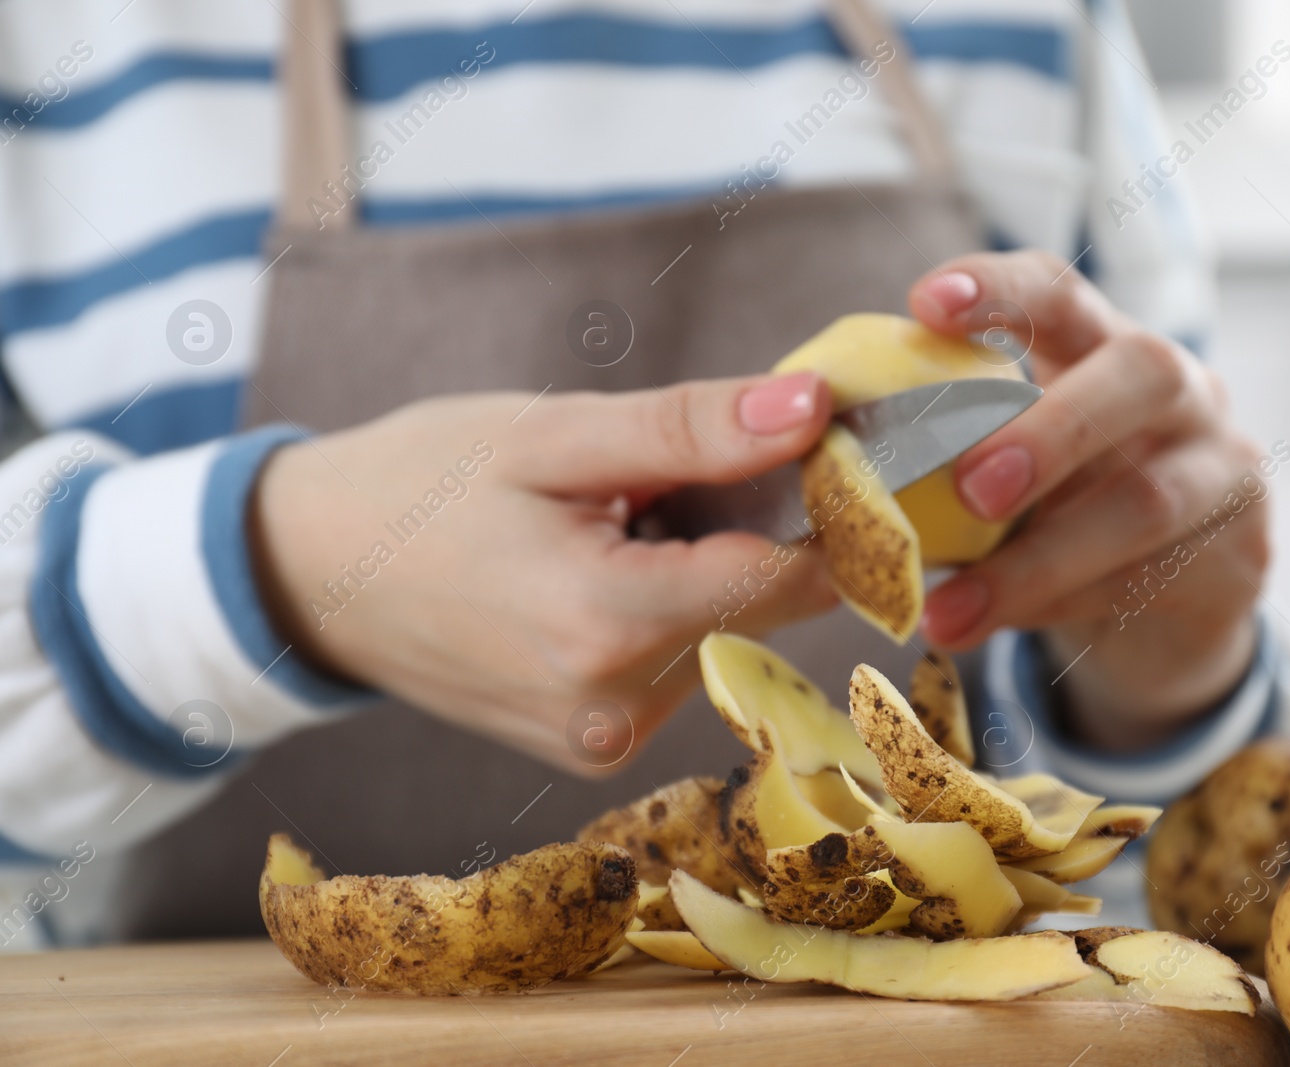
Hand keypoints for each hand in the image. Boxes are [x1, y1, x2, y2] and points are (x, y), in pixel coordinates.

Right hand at [249, 374, 836, 774]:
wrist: (309, 574)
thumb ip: (693, 429)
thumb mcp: (554, 436)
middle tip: (651, 481)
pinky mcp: (593, 751)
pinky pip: (676, 666)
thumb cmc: (419, 485)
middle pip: (760, 605)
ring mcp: (603, 743)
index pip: (791, 576)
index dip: (816, 506)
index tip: (802, 451)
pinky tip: (592, 574)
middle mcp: (615, 711)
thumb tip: (814, 412)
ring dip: (698, 572)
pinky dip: (662, 612)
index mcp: (607, 626)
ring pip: (724, 635)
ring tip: (603, 529)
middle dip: (740, 530)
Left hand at [908, 252, 1268, 750]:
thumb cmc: (1069, 500)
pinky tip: (991, 628)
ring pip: (1146, 501)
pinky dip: (1060, 608)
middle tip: (971, 489)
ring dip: (1038, 561)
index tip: (924, 302)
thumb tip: (836, 475)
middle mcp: (1179, 386)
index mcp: (1103, 343)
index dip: (998, 289)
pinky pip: (1147, 580)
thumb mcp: (1021, 458)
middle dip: (1051, 428)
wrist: (1180, 590)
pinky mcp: (1236, 554)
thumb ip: (957, 449)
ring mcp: (1222, 466)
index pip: (1060, 291)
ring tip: (950, 610)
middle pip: (1138, 373)